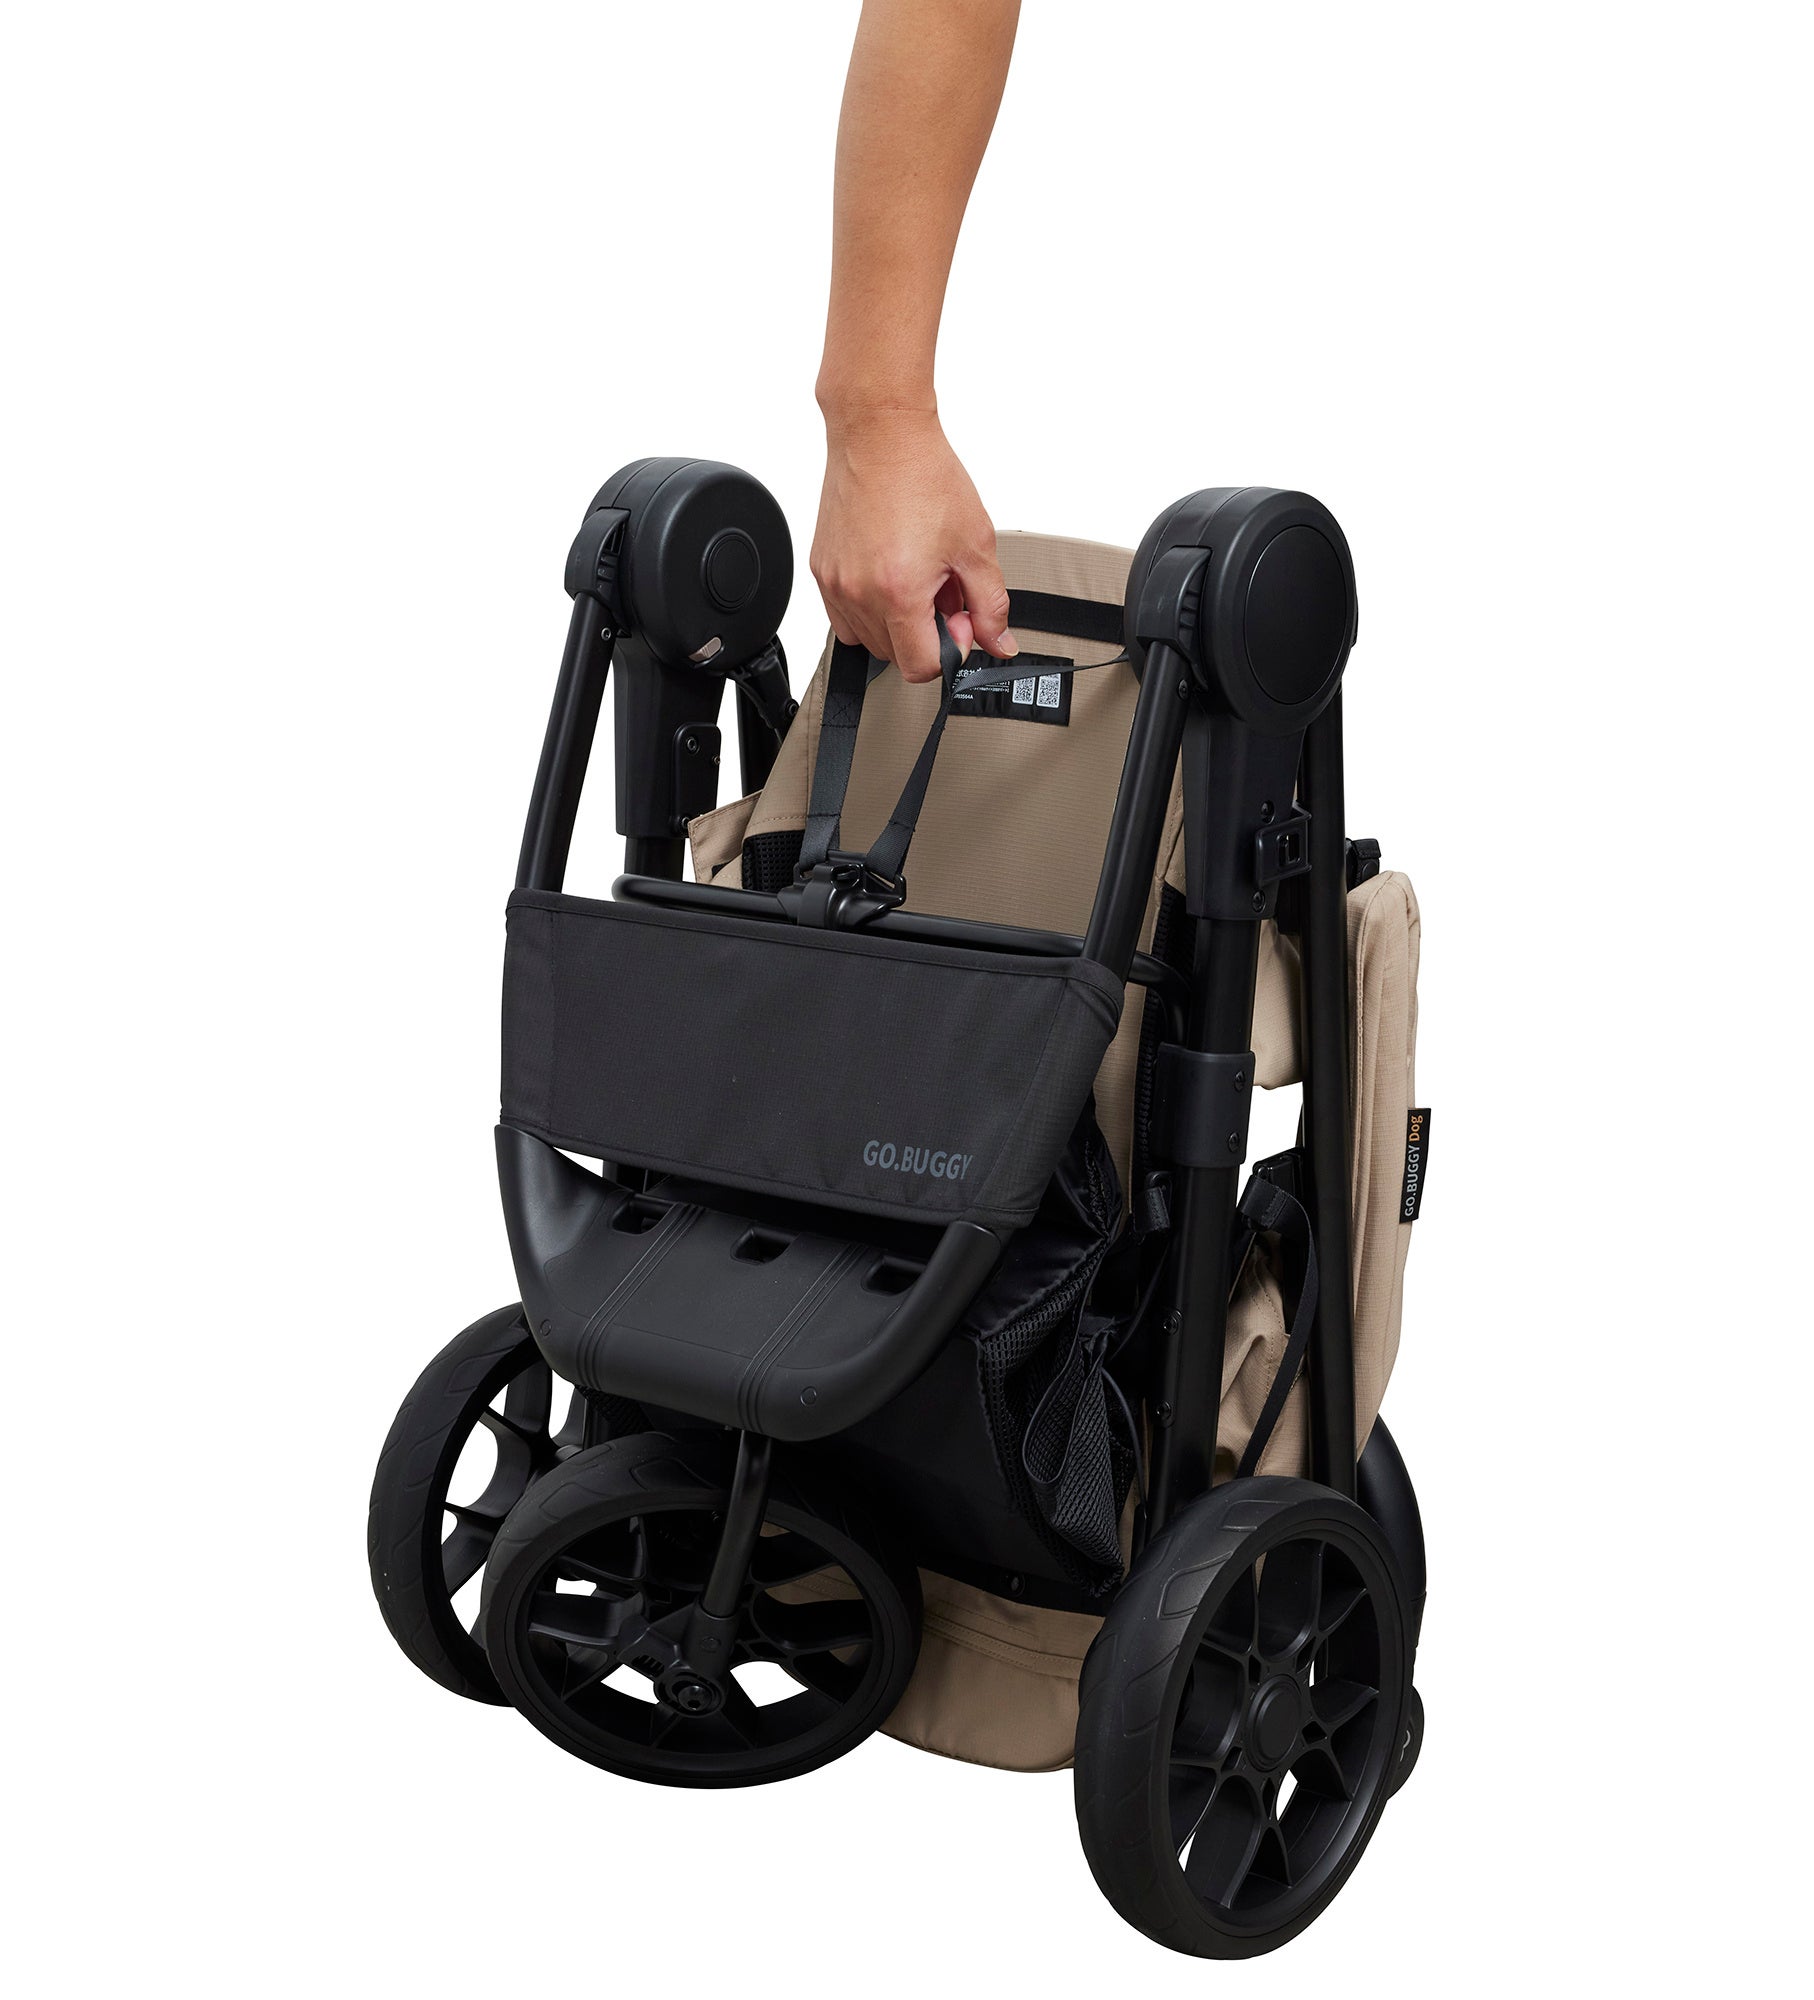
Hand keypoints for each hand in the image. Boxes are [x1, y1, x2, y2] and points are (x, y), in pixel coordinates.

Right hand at [810, 407, 1016, 682]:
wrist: (882, 433)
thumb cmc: (925, 477)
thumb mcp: (976, 545)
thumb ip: (992, 605)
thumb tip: (999, 644)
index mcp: (899, 592)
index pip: (921, 668)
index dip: (949, 650)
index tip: (959, 620)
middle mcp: (859, 593)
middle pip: (895, 656)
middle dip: (924, 634)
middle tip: (940, 591)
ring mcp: (835, 583)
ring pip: (868, 640)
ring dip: (896, 623)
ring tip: (914, 578)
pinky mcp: (821, 570)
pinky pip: (843, 617)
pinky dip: (869, 609)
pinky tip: (888, 575)